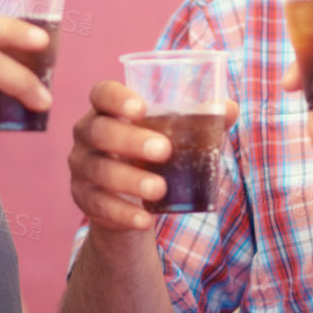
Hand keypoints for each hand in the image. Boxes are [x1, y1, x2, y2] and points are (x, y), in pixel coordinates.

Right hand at [69, 80, 239, 232]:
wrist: (129, 199)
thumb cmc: (153, 153)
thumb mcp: (174, 134)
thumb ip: (200, 118)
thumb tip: (230, 108)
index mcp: (107, 110)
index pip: (101, 93)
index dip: (116, 98)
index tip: (142, 109)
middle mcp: (87, 135)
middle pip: (99, 132)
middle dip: (130, 141)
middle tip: (164, 150)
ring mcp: (82, 167)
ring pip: (99, 171)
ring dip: (130, 180)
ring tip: (160, 189)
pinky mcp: (84, 199)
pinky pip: (100, 206)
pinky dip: (124, 213)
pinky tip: (145, 218)